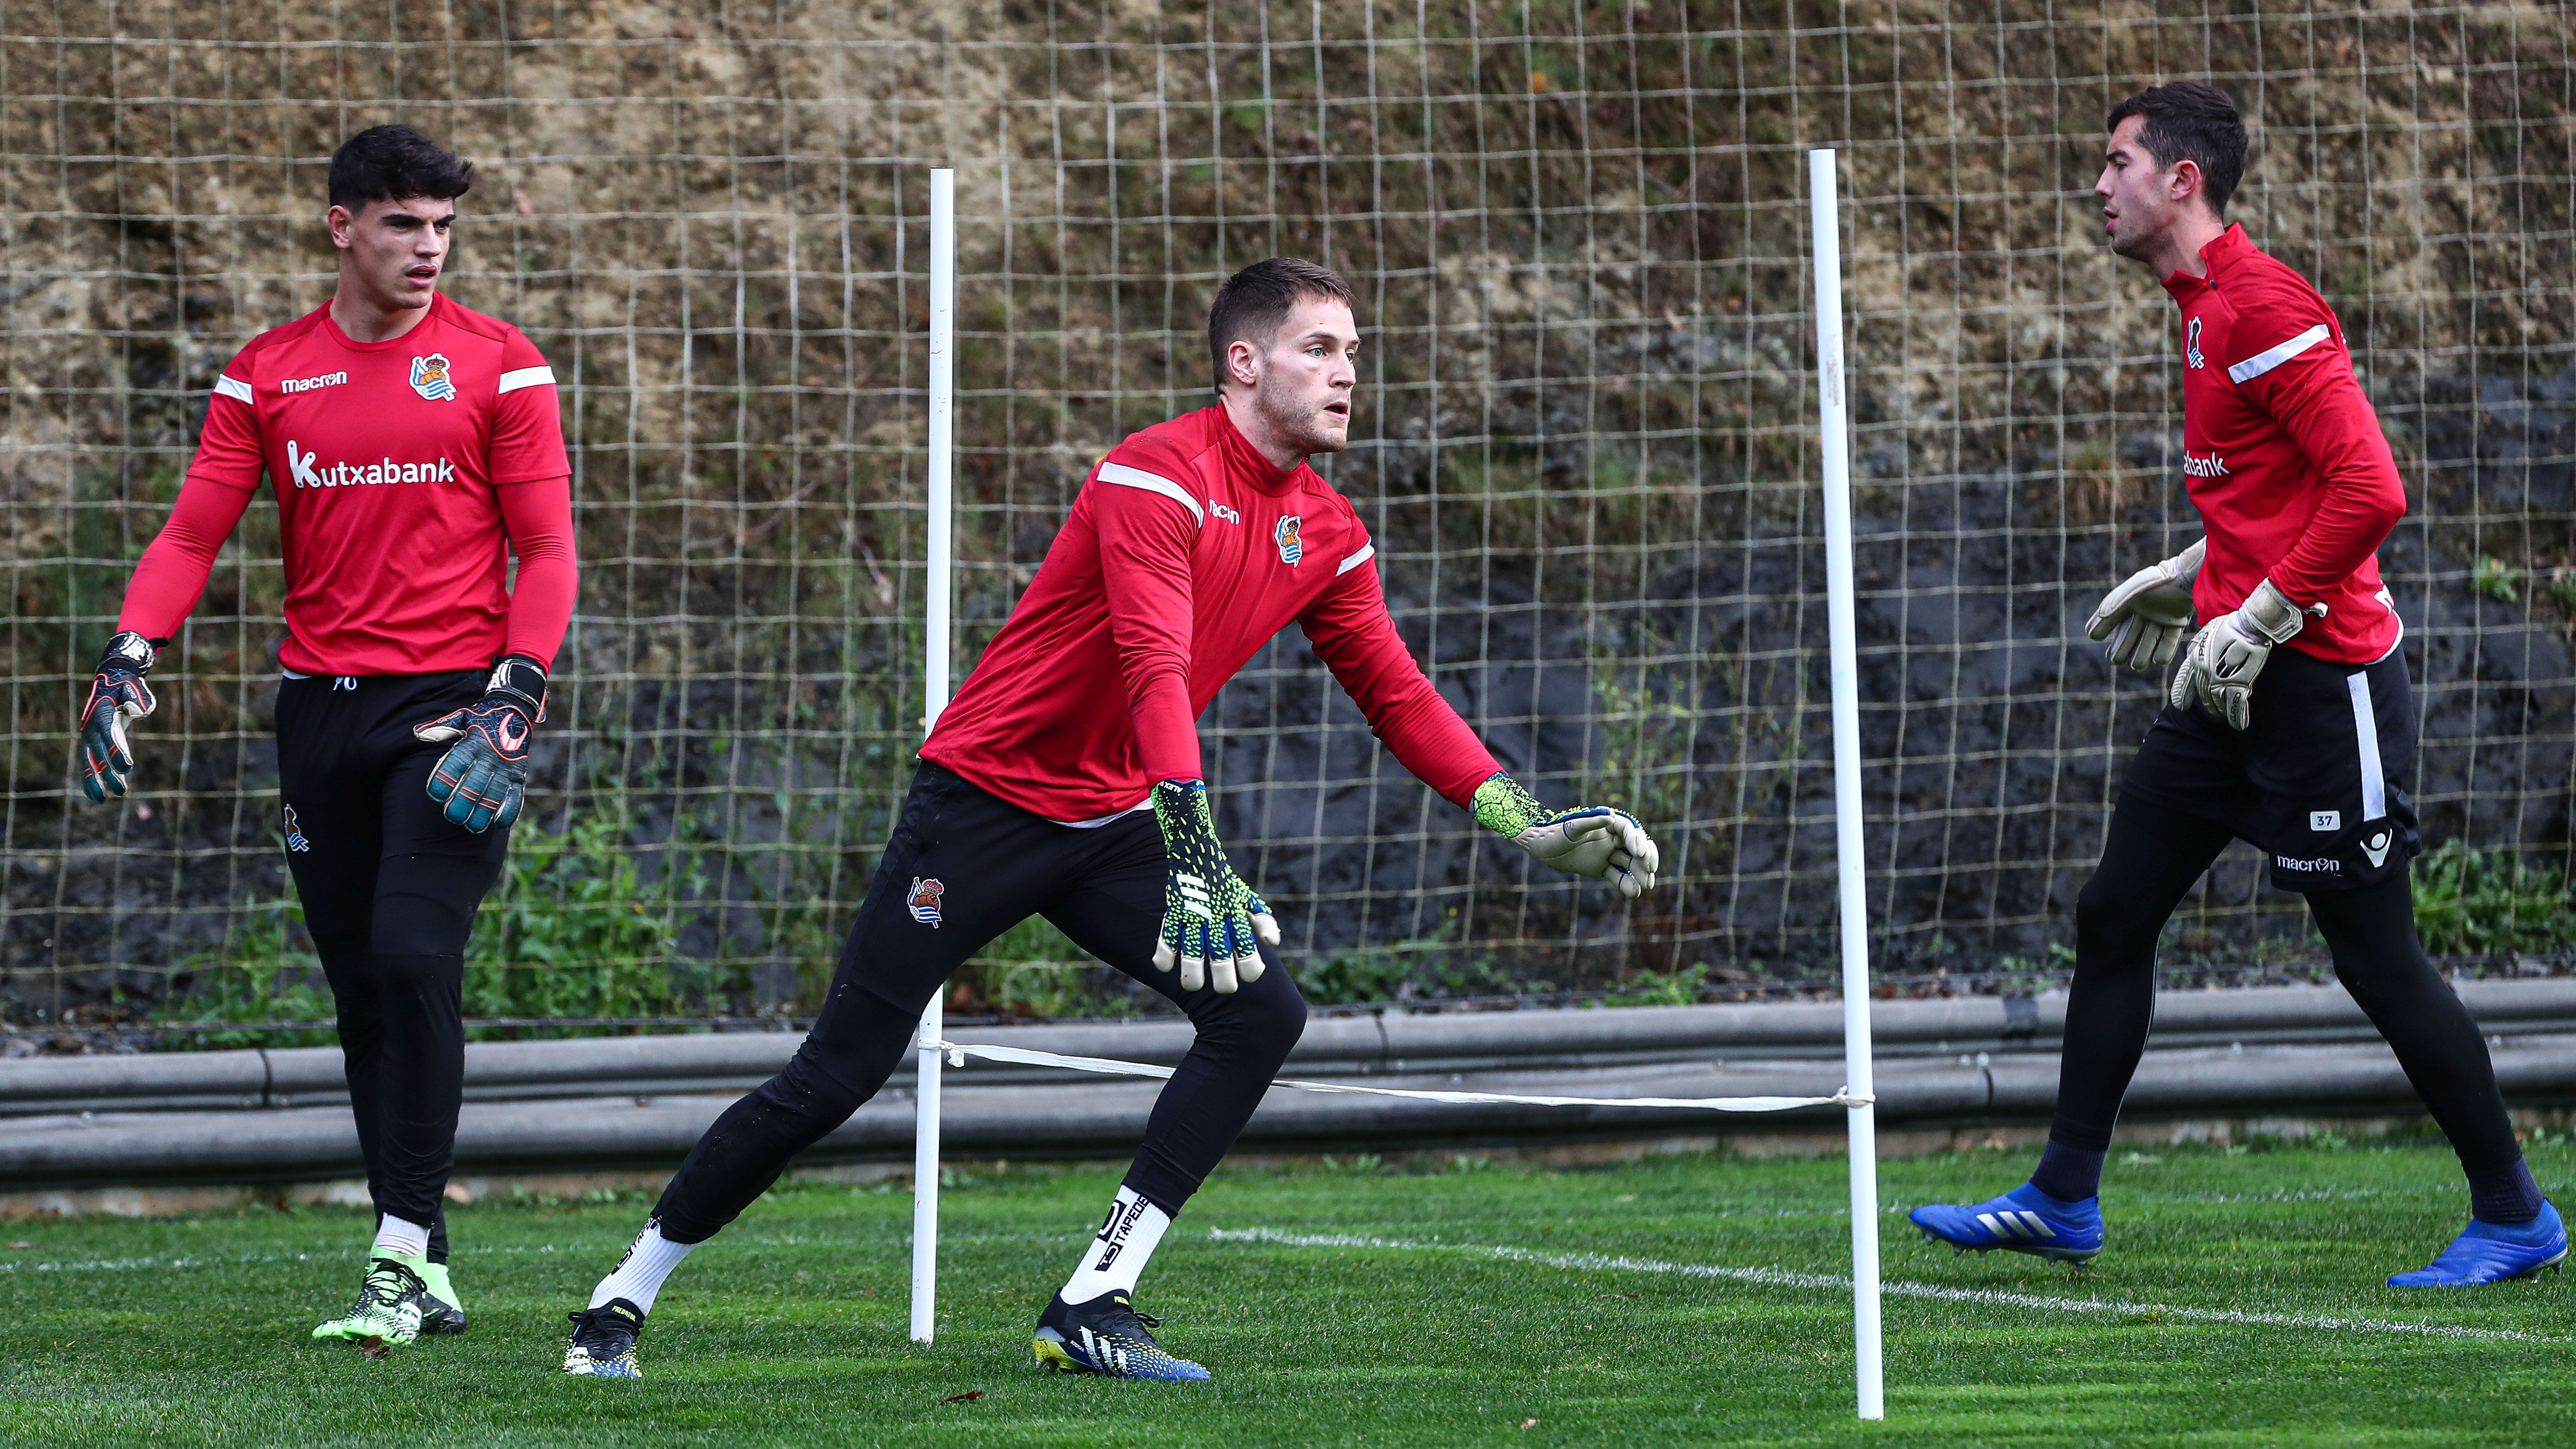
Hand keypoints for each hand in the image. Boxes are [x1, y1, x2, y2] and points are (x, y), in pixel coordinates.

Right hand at [77, 631, 157, 802]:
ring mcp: (88, 736)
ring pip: (88, 762)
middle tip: (121, 792)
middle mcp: (91, 728)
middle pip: (97, 754)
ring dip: (95, 781)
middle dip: (107, 774)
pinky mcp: (91, 743)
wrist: (110, 682)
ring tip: (104, 800)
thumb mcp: (134, 687)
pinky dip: (91, 778)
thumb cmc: (127, 687)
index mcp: (102, 715)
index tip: (127, 767)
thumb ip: (136, 698)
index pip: (109, 737)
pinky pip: (88, 763)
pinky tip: (98, 796)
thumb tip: (136, 713)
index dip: (116, 752)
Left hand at [413, 656, 545, 832]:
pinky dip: (510, 810)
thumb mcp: (461, 718)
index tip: (436, 795)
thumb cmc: (481, 719)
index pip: (456, 764)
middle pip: (475, 784)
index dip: (445, 781)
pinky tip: (499, 823)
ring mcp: (506, 767)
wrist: (515, 712)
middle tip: (452, 816)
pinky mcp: (519, 774)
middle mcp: (490, 757)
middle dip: (463, 803)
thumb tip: (418, 733)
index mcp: (473, 744)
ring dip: (485, 812)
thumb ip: (439, 728)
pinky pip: (517, 795)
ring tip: (473, 827)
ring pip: (495, 794)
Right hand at [1149, 780, 1280, 993]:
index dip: (1250, 965)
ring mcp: (1192, 914)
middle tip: (1226, 989)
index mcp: (1236, 914)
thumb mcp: (1247, 898)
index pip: (1247, 945)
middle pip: (1220, 953)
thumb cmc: (1225, 883)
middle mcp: (1215, 916)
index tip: (1250, 976)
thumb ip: (1262, 920)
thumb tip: (1274, 943)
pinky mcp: (1173, 911)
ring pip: (1191, 950)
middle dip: (1224, 978)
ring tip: (1193, 986)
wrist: (1196, 850)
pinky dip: (1163, 953)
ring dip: (1192, 973)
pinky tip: (1165, 968)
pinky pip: (1166, 935)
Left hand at [1472, 773, 1658, 897]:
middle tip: (1650, 871)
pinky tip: (1634, 894)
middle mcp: (1611, 839)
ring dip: (1639, 874)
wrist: (1540, 847)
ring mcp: (1607, 855)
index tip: (1639, 851)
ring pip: (1629, 865)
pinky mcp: (1601, 869)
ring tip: (1646, 886)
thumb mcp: (1571, 827)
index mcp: (1606, 825)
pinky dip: (1626, 885)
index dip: (1637, 840)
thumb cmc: (1554, 833)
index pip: (1628, 830)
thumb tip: (1612, 816)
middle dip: (1645, 859)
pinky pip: (1617, 877)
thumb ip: (1591, 822)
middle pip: (1635, 849)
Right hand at [2085, 538, 2203, 671]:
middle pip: (2129, 637)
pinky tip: (2158, 660)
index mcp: (2128, 602)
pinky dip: (2164, 652)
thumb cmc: (2156, 583)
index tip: (2101, 641)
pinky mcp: (2176, 622)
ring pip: (2148, 642)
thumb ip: (2112, 609)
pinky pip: (2169, 641)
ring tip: (2137, 664)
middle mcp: (2143, 611)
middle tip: (2117, 659)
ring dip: (2142, 655)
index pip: (2111, 620)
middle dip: (2122, 650)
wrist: (2187, 577)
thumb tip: (2092, 634)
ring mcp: (2160, 617)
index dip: (2104, 631)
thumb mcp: (2130, 593)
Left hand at [2169, 578, 2319, 730]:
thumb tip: (2192, 653)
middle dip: (2208, 704)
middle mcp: (2203, 673)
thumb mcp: (2205, 633)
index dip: (2182, 694)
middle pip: (2204, 694)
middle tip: (2213, 710)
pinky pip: (2236, 706)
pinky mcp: (2238, 684)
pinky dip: (2237, 717)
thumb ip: (2197, 646)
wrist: (2247, 626)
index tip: (2180, 706)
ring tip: (2225, 714)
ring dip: (2222, 710)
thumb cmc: (2229, 625)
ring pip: (2218, 702)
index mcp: (2194, 660)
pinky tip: (2239, 725)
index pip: (2184, 681)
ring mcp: (2220, 680)